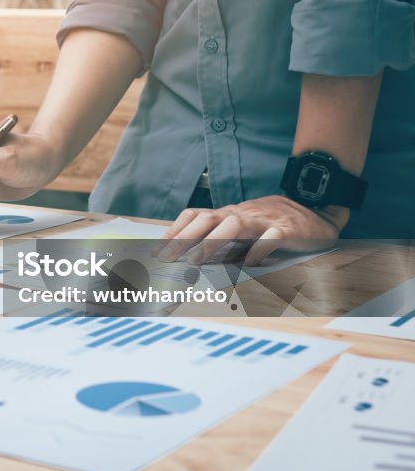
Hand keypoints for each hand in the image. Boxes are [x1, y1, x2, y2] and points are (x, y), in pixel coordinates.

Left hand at [153, 195, 345, 265]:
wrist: (316, 207)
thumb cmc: (271, 222)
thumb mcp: (242, 228)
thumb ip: (220, 240)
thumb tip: (188, 258)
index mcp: (228, 213)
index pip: (195, 216)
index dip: (174, 231)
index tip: (155, 251)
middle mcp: (242, 213)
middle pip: (208, 218)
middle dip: (184, 238)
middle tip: (167, 259)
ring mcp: (265, 220)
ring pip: (235, 224)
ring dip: (212, 242)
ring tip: (195, 260)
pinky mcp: (289, 229)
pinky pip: (272, 236)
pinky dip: (259, 249)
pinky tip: (248, 263)